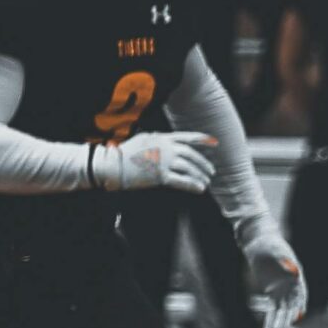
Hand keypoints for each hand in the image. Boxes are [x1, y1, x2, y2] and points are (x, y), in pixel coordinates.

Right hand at [93, 131, 214, 192]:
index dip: (203, 140)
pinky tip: (200, 189)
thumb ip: (157, 138)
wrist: (113, 164)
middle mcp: (167, 149)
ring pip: (189, 169)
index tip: (214, 143)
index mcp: (164, 138)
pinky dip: (192, 185)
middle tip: (210, 171)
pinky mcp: (160, 176)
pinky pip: (181, 181)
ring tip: (206, 182)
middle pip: (192, 156)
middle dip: (203, 164)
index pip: (188, 138)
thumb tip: (165, 138)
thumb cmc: (124, 152)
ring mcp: (164, 162)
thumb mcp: (143, 138)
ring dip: (200, 176)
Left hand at [243, 229, 306, 327]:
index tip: (297, 318)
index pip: (301, 296)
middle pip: (291, 307)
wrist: (260, 246)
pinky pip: (272, 309)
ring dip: (278, 323)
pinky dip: (270, 318)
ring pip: (282, 311)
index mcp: (297, 279)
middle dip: (287, 320)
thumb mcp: (277, 251)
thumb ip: (286, 261)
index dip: (299, 307)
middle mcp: (292, 288)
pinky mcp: (272, 294)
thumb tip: (295, 270)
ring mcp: (282, 292)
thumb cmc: (271, 246)